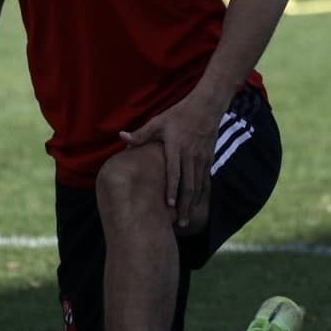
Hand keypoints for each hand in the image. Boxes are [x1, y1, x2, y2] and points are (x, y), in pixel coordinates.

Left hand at [120, 94, 218, 232]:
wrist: (207, 107)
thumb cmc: (179, 114)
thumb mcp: (159, 121)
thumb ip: (141, 133)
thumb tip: (121, 137)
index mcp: (176, 146)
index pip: (174, 172)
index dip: (172, 190)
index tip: (168, 206)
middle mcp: (190, 155)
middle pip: (188, 185)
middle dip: (183, 206)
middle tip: (178, 223)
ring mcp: (201, 158)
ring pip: (198, 186)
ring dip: (192, 205)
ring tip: (185, 221)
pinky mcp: (209, 159)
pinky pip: (204, 181)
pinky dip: (200, 196)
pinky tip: (195, 207)